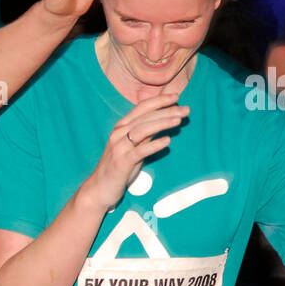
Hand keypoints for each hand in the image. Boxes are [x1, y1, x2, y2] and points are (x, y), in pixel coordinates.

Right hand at [82, 93, 188, 208]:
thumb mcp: (133, 147)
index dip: (159, 100)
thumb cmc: (119, 168)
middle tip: (186, 109)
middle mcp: (119, 134)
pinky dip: (154, 144)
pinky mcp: (122, 162)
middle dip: (166, 110)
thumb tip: (164, 121)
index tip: (176, 96)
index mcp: (121, 127)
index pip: (141, 108)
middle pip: (145, 117)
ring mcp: (119, 147)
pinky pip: (140, 151)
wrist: (99, 189)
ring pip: (142, 130)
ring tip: (179, 120)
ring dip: (162, 123)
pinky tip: (167, 141)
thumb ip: (145, 134)